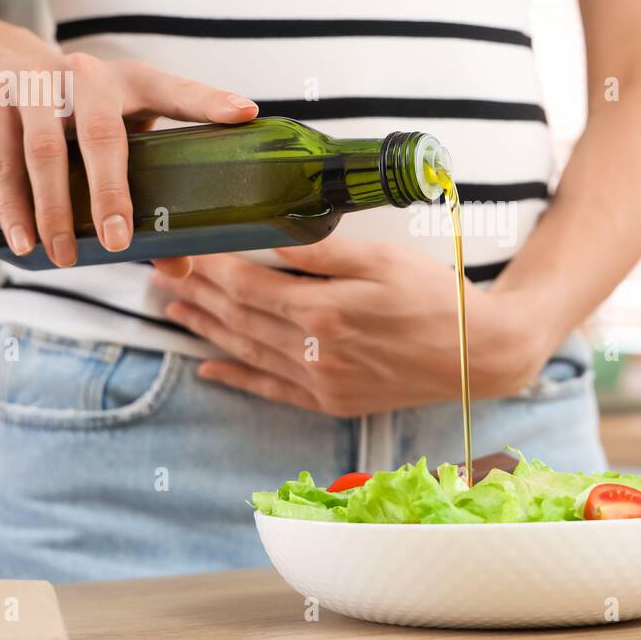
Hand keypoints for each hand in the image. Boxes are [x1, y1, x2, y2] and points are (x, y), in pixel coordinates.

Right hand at [0, 52, 256, 267]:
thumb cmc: (77, 111)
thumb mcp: (118, 134)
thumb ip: (149, 190)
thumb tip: (180, 266)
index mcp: (132, 82)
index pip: (176, 91)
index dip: (211, 102)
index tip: (245, 115)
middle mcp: (86, 77)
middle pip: (101, 134)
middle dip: (111, 192)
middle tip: (120, 243)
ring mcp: (35, 86)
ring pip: (45, 153)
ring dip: (56, 211)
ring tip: (66, 258)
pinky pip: (2, 162)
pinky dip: (14, 207)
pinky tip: (24, 242)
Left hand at [150, 237, 552, 415]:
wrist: (478, 355)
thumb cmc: (435, 297)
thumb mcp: (381, 260)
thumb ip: (320, 253)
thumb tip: (266, 238)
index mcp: (323, 311)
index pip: (247, 286)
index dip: (209, 268)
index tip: (181, 251)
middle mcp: (314, 352)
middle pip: (239, 319)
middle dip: (198, 295)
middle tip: (162, 276)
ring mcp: (321, 381)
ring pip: (248, 352)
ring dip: (207, 331)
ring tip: (175, 312)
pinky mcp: (332, 401)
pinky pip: (270, 390)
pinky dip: (237, 378)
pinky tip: (209, 369)